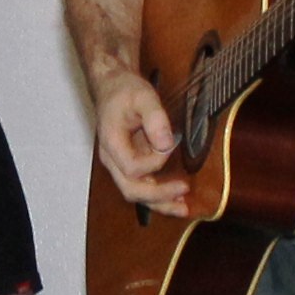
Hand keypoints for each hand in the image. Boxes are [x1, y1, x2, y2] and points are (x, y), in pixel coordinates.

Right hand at [90, 69, 188, 215]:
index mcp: (111, 143)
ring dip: (159, 203)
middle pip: (131, 189)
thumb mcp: (142, 96)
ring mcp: (119, 164)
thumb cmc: (124, 91)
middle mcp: (112, 159)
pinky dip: (158, 195)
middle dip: (158, 195)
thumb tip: (167, 144)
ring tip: (182, 208)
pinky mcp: (129, 164)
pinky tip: (176, 197)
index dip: (154, 162)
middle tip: (183, 190)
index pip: (132, 168)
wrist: (113, 87)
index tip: (170, 144)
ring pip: (136, 193)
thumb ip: (156, 119)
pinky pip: (142, 186)